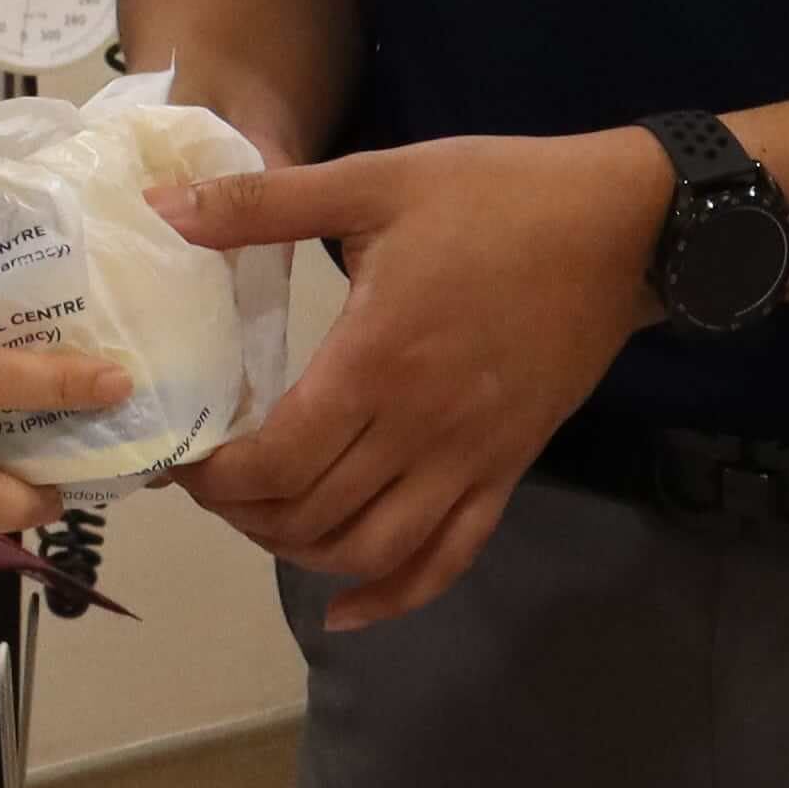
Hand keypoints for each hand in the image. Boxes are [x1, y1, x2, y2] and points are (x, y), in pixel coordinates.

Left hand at [152, 131, 665, 623]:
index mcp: (377, 361)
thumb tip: (164, 209)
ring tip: (264, 523)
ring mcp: (470, 458)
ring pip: (373, 550)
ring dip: (304, 554)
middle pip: (314, 515)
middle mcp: (421, 428)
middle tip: (211, 486)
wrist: (624, 225)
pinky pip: (450, 556)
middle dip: (245, 515)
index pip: (278, 461)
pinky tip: (349, 607)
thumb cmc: (497, 196)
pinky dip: (395, 594)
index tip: (185, 460)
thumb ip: (264, 202)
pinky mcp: (509, 468)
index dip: (217, 479)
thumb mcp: (375, 180)